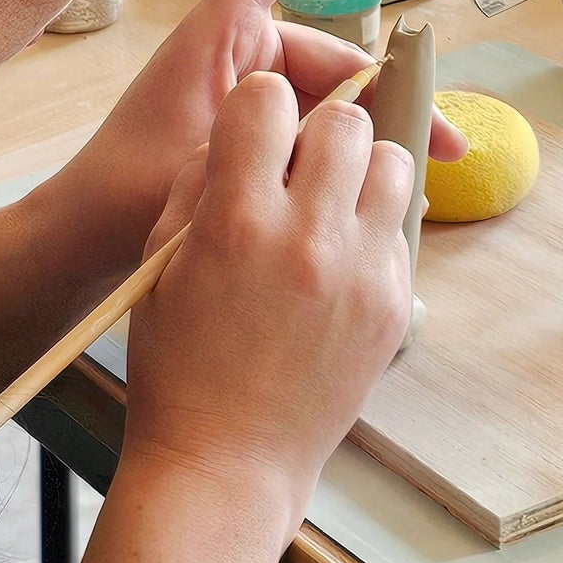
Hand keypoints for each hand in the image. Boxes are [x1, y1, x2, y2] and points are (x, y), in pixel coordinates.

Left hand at [78, 0, 464, 230]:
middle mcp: (241, 49)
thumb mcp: (212, 158)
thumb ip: (285, 141)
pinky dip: (343, 149)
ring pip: (330, 94)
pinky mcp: (250, 127)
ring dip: (373, 128)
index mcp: (222, 31)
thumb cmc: (126, 191)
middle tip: (444, 140)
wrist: (81, 241)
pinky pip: (311, 123)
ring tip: (424, 172)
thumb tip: (370, 133)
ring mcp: (247, 89)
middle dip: (391, 92)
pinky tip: (379, 187)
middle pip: (335, 49)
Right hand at [121, 71, 413, 532]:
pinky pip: (400, 225)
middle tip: (297, 167)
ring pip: (392, 162)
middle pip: (345, 121)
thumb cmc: (180, 363)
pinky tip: (337, 262)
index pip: (268, 100)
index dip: (258, 105)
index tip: (256, 128)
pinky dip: (372, 227)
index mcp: (238, 222)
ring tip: (328, 207)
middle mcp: (308, 238)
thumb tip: (245, 127)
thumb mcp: (162, 260)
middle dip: (318, 131)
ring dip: (360, 171)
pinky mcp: (396, 302)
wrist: (228, 462)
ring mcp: (362, 271)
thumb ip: (202, 179)